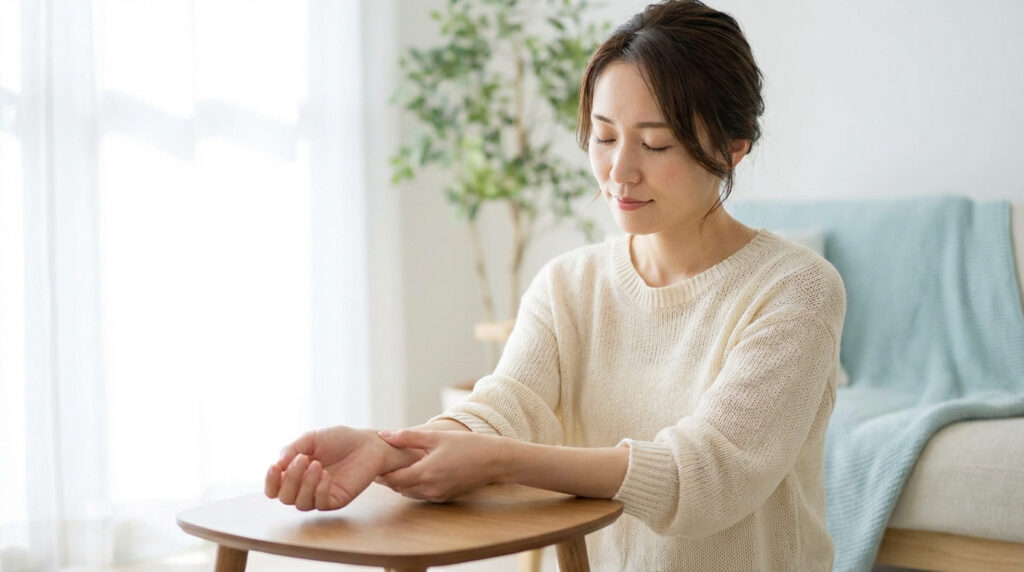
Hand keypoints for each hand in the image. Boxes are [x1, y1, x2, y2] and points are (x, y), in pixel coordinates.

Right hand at [265, 426, 422, 510]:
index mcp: (295, 474)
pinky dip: (319, 490)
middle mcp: (305, 488)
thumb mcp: (311, 439)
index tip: (274, 467)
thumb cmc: (338, 439)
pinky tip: (326, 475)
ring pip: (300, 504)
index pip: (274, 489)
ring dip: (305, 484)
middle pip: (284, 498)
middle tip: (304, 459)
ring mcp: (320, 495)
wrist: (367, 442)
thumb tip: (277, 465)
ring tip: (317, 465)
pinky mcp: (336, 500)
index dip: (270, 482)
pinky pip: (320, 504)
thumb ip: (292, 450)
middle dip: (290, 479)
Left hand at [375, 429, 508, 502]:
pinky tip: (415, 471)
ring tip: (396, 466)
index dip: (381, 472)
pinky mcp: (444, 498)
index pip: (393, 478)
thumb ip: (407, 437)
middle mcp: (430, 489)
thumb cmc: (467, 445)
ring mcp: (437, 496)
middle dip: (389, 477)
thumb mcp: (436, 436)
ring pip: (409, 492)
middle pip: (399, 487)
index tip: (373, 462)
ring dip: (401, 481)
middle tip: (380, 463)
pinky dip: (414, 485)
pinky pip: (422, 494)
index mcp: (425, 473)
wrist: (494, 461)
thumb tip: (383, 434)